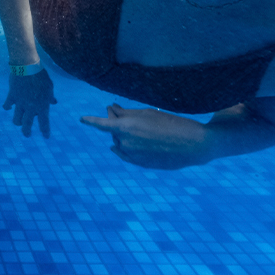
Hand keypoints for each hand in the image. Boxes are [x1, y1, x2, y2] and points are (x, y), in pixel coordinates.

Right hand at [3, 68, 56, 136]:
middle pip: (27, 125)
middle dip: (27, 132)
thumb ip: (50, 97)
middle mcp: (31, 108)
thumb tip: (54, 102)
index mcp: (42, 106)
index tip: (46, 137)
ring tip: (19, 122)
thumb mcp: (49, 87)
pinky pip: (7, 106)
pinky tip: (8, 107)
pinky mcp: (12, 97)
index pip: (44, 123)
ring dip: (18, 122)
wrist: (27, 66)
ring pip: (16, 120)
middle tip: (27, 135)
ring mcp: (20, 103)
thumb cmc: (41, 76)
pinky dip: (7, 107)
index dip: (45, 131)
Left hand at [81, 104, 207, 168]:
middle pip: (113, 130)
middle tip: (119, 110)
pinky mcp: (141, 164)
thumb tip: (111, 109)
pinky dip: (124, 148)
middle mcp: (126, 143)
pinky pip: (126, 155)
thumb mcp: (148, 113)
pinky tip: (121, 146)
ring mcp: (133, 156)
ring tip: (135, 126)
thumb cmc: (171, 123)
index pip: (102, 124)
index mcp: (126, 128)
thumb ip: (127, 113)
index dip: (90, 120)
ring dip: (122, 135)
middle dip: (115, 121)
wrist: (192, 145)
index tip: (81, 119)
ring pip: (120, 143)